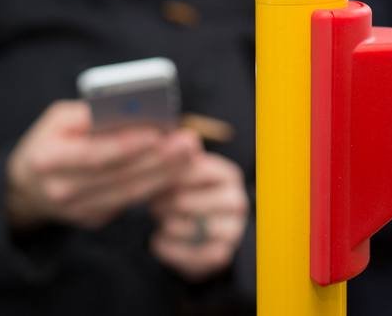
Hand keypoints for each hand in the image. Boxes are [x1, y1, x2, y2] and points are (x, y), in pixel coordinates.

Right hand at [5, 100, 200, 229]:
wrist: (28, 186)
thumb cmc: (51, 140)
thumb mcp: (59, 119)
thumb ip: (91, 114)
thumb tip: (133, 109)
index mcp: (48, 160)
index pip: (94, 154)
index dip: (128, 145)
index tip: (158, 132)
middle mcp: (61, 190)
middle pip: (119, 176)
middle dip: (158, 159)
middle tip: (189, 142)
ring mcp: (77, 211)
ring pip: (130, 193)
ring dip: (165, 174)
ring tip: (189, 154)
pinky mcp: (94, 219)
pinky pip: (131, 201)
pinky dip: (156, 184)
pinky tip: (176, 169)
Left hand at [148, 152, 248, 281]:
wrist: (199, 231)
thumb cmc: (186, 193)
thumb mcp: (183, 172)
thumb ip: (177, 157)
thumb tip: (184, 136)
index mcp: (228, 174)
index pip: (190, 170)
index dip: (164, 178)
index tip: (154, 182)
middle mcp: (237, 201)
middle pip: (183, 202)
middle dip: (160, 204)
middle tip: (154, 205)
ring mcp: (233, 230)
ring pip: (185, 228)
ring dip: (164, 225)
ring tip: (160, 220)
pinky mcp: (222, 255)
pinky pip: (187, 254)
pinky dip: (168, 249)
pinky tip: (159, 241)